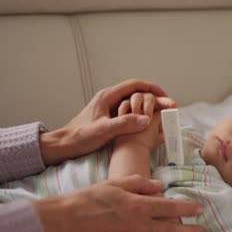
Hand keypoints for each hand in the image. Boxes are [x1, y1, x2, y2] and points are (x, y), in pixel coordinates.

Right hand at [34, 175, 206, 231]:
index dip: (187, 208)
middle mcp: (139, 226)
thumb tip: (160, 186)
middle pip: (172, 230)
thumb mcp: (114, 183)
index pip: (170, 207)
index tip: (199, 208)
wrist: (64, 223)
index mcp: (138, 205)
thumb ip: (139, 183)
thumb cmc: (87, 199)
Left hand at [40, 79, 176, 164]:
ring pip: (134, 103)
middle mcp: (109, 99)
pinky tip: (148, 124)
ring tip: (163, 115)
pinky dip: (141, 116)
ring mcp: (109, 109)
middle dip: (155, 98)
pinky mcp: (108, 119)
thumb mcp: (103, 130)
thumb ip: (125, 124)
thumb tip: (146, 119)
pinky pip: (129, 113)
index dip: (153, 88)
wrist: (62, 146)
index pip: (135, 85)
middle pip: (137, 93)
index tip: (166, 96)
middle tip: (170, 107)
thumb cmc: (79, 137)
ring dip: (149, 107)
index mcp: (107, 96)